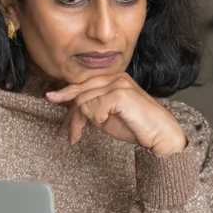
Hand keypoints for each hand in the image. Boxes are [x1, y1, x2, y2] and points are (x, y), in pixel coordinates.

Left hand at [46, 73, 186, 155]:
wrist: (160, 134)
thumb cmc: (137, 126)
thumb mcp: (108, 115)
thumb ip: (93, 107)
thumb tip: (74, 107)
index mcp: (114, 79)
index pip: (84, 84)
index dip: (66, 93)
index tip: (51, 97)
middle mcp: (116, 77)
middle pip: (80, 93)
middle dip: (74, 117)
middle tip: (74, 135)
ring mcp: (118, 84)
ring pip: (85, 101)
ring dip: (88, 119)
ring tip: (98, 128)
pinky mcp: (120, 94)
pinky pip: (94, 108)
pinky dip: (99, 119)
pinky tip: (109, 122)